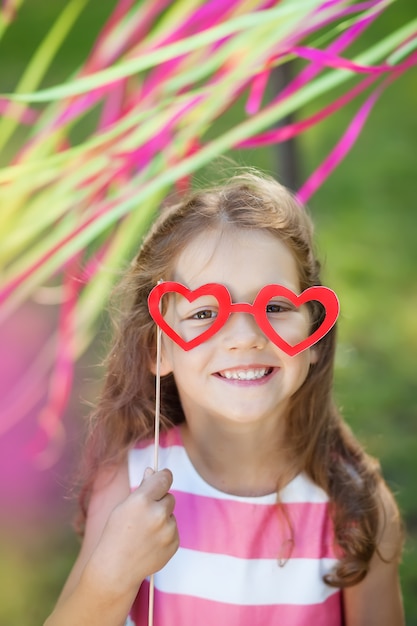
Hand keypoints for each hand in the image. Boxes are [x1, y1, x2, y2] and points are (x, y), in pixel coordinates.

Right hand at [88, 467, 178, 595]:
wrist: (116, 569)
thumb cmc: (116, 535)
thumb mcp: (123, 507)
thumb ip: (142, 488)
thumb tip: (153, 470)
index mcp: (142, 500)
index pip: (164, 478)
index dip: (163, 476)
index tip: (163, 476)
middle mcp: (157, 514)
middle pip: (169, 497)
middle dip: (160, 502)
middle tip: (144, 516)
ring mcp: (168, 530)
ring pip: (171, 514)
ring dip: (162, 519)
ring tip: (144, 533)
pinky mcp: (174, 543)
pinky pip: (174, 530)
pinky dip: (165, 534)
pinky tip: (150, 543)